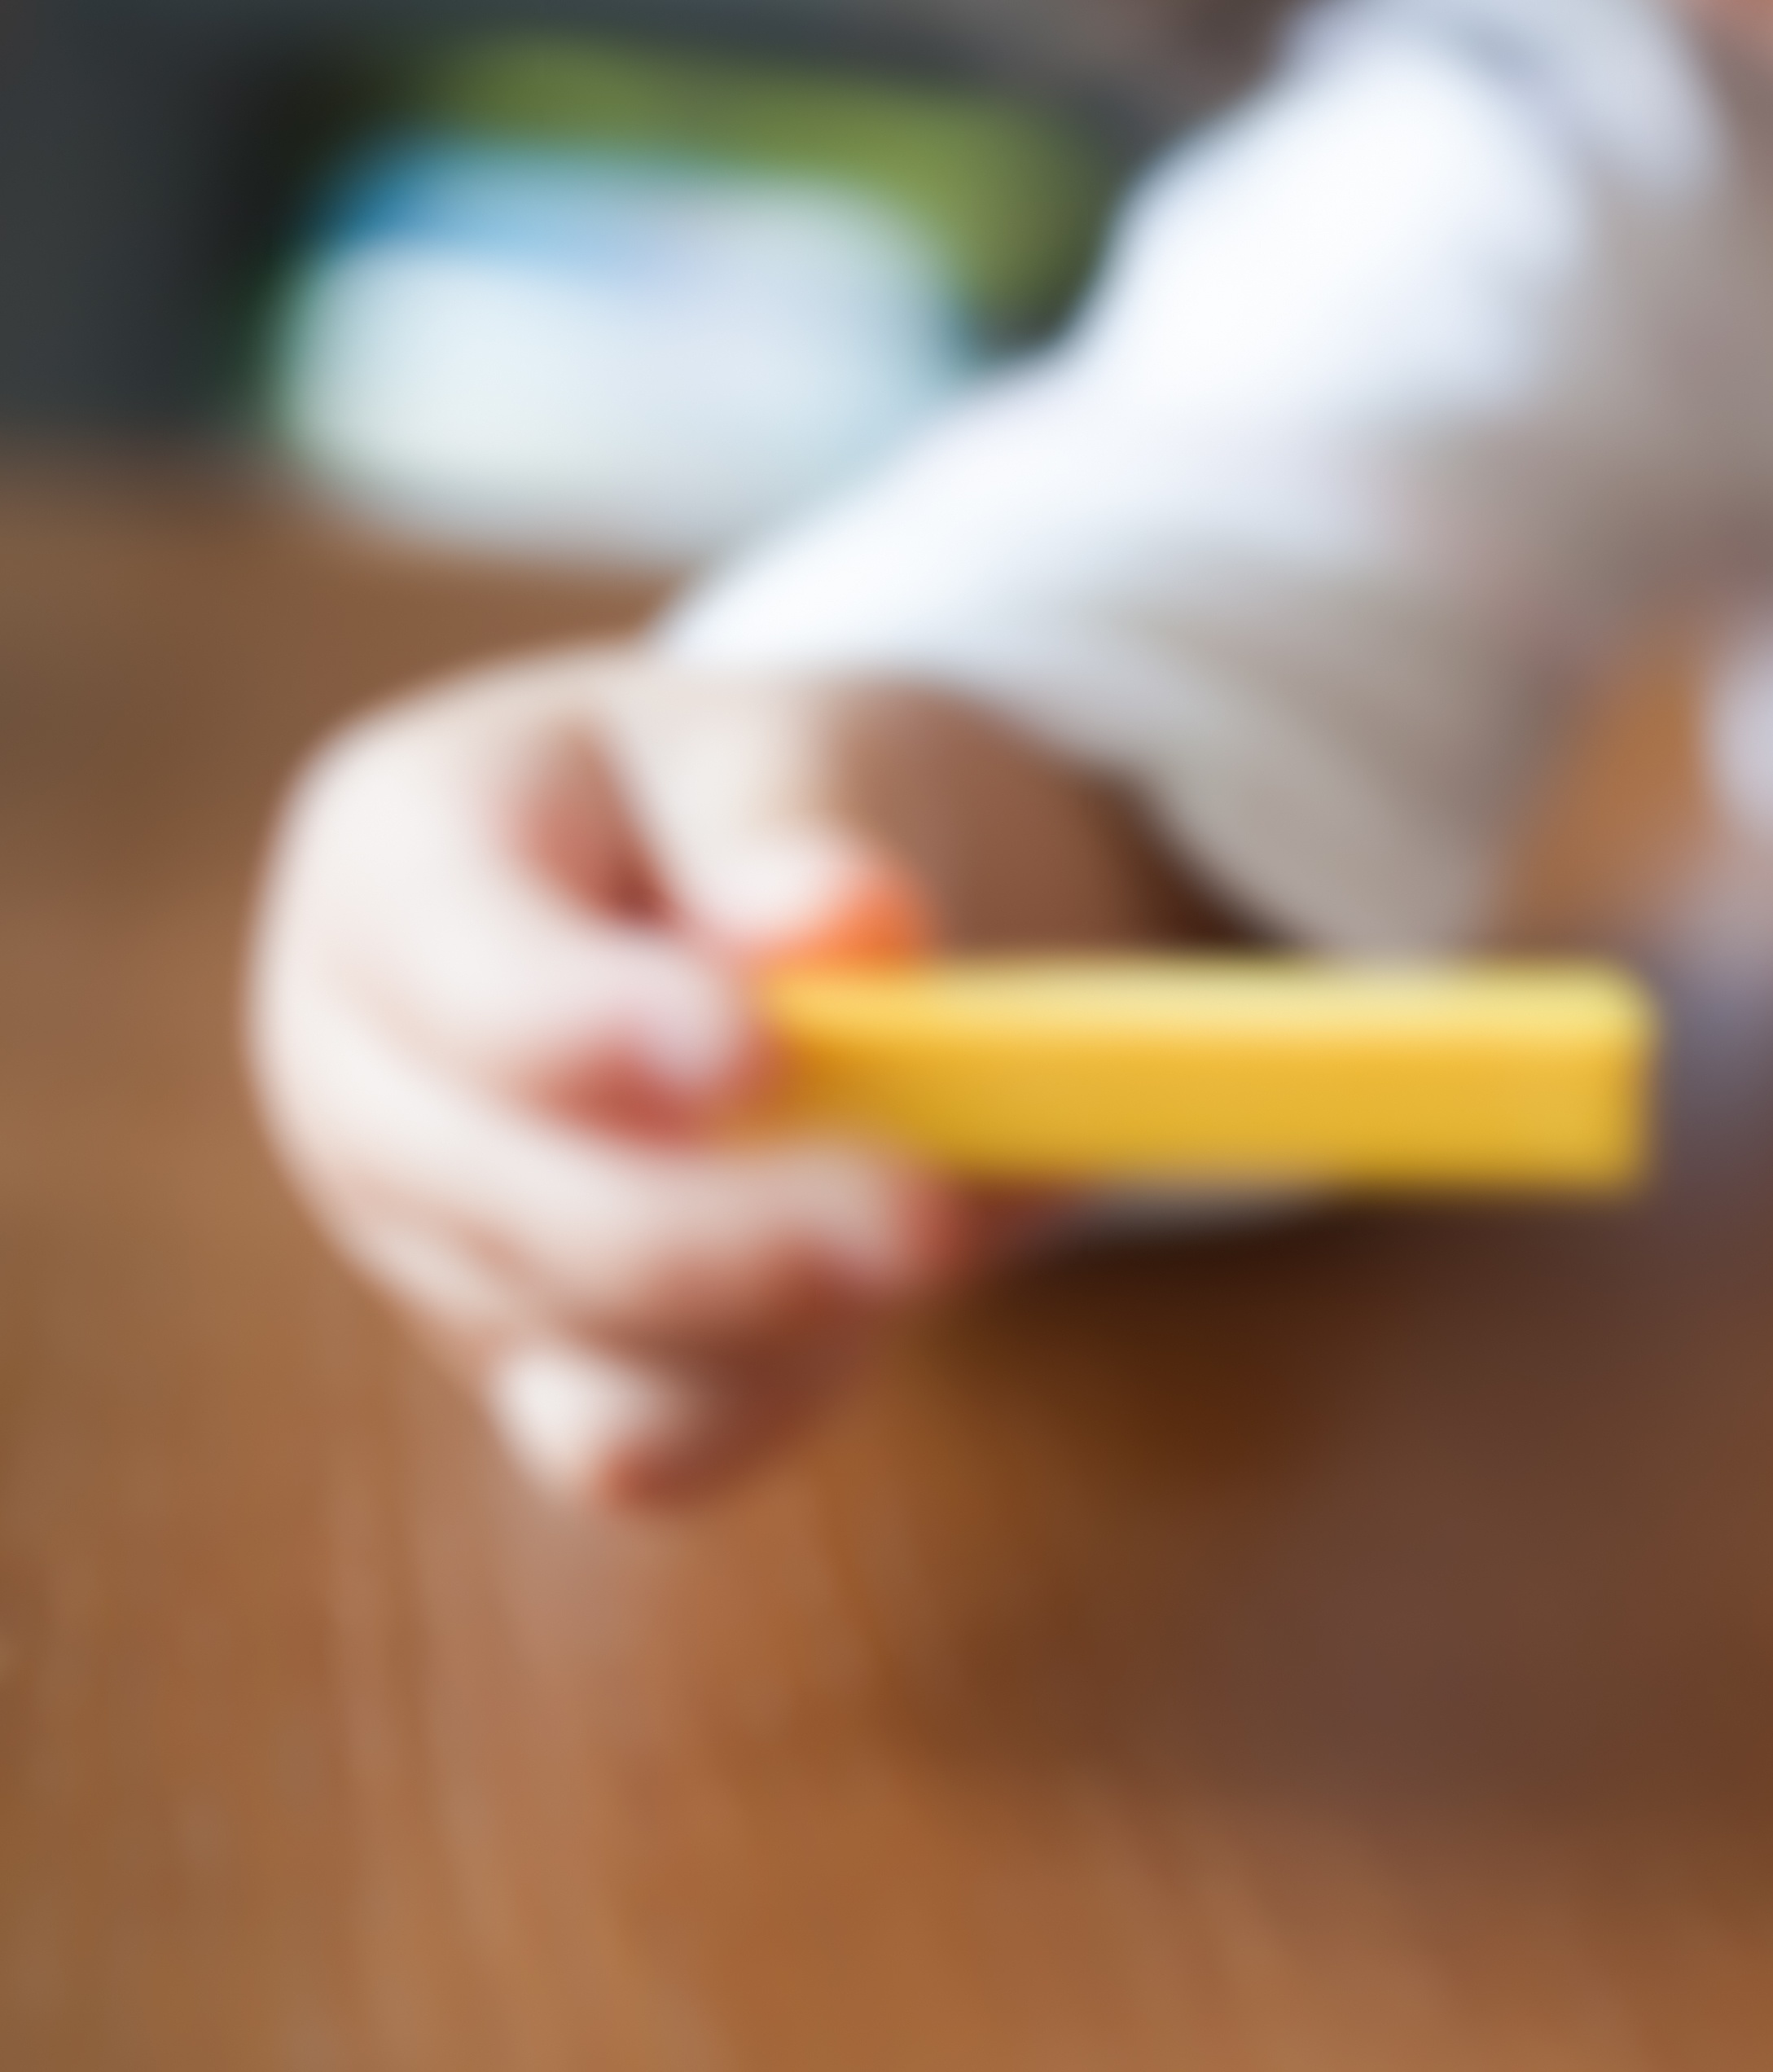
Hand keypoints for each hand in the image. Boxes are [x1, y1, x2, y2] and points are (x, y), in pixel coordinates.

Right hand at [248, 650, 1202, 1510]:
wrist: (790, 893)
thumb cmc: (762, 802)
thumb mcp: (787, 747)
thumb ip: (798, 835)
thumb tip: (846, 929)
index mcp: (391, 861)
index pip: (464, 981)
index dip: (603, 1036)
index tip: (760, 1057)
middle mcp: (366, 1070)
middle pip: (522, 1203)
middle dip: (745, 1225)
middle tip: (948, 1209)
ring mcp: (429, 1240)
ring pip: (601, 1343)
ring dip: (809, 1297)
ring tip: (992, 1187)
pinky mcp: (532, 1365)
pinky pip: (650, 1440)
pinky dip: (792, 1385)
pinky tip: (913, 1280)